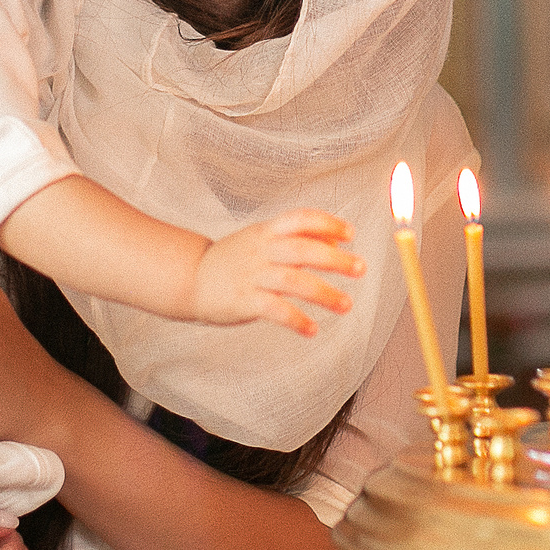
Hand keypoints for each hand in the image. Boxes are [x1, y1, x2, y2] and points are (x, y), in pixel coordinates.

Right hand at [189, 210, 362, 335]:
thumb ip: (296, 237)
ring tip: (346, 305)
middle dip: (335, 259)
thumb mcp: (261, 239)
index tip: (350, 234)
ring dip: (324, 293)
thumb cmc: (233, 259)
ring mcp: (252, 275)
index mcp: (266, 232)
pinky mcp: (244, 301)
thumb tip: (337, 236)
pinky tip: (313, 330)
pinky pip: (275, 310)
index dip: (327, 223)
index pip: (300, 218)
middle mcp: (261, 250)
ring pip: (294, 281)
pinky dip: (296, 320)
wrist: (189, 278)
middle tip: (361, 269)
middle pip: (303, 249)